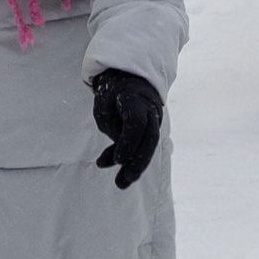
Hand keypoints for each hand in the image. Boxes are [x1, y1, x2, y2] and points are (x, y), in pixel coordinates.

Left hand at [89, 68, 163, 189]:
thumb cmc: (112, 90)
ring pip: (150, 144)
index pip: (135, 122)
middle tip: (125, 180)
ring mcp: (154, 118)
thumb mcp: (104, 103)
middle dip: (138, 161)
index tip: (117, 160)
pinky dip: (134, 159)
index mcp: (134, 97)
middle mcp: (149, 108)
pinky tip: (123, 175)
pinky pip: (145, 144)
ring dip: (137, 166)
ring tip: (122, 183)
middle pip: (149, 137)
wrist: (131, 75)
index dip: (127, 143)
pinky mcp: (151, 127)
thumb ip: (111, 126)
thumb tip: (118, 156)